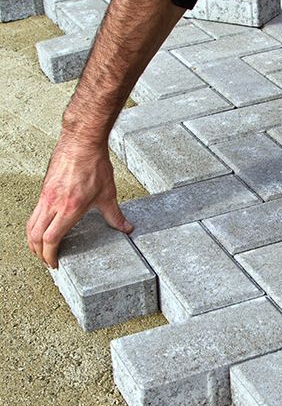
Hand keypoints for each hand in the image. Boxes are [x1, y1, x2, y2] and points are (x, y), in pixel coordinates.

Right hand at [26, 136, 132, 268]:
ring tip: (41, 249)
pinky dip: (35, 225)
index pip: (51, 239)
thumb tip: (126, 229)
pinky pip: (34, 212)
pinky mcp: (44, 188)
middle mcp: (52, 203)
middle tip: (47, 261)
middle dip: (38, 252)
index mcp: (68, 209)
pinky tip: (43, 228)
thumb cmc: (94, 165)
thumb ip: (115, 216)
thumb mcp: (108, 194)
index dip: (50, 255)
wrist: (81, 142)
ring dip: (33, 240)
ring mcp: (45, 195)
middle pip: (34, 235)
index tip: (55, 263)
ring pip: (31, 224)